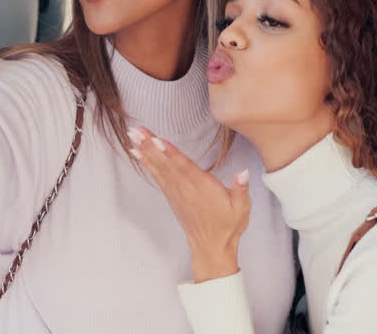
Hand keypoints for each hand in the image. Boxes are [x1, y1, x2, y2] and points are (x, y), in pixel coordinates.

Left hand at [130, 127, 249, 282]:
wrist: (212, 247)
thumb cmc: (228, 226)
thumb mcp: (242, 208)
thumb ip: (241, 189)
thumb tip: (243, 172)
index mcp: (203, 187)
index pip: (185, 167)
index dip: (170, 153)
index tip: (158, 140)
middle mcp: (186, 188)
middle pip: (167, 163)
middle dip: (150, 145)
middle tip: (136, 130)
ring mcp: (176, 192)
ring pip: (159, 167)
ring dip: (145, 150)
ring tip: (133, 136)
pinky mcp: (172, 195)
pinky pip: (157, 176)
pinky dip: (147, 163)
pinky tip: (138, 153)